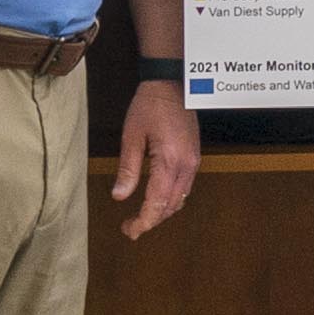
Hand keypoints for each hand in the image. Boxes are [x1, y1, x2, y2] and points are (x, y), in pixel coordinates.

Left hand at [115, 79, 200, 236]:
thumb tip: (119, 196)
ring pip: (179, 199)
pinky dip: (170, 200)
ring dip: (161, 212)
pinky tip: (156, 200)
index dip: (143, 221)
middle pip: (171, 206)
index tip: (129, 230)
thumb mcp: (132, 136)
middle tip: (129, 228)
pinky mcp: (194, 158)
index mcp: (170, 161)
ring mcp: (193, 162)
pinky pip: (184, 188)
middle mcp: (186, 165)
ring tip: (140, 217)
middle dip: (150, 221)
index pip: (158, 203)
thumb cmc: (150, 106)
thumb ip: (128, 168)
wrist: (172, 84)